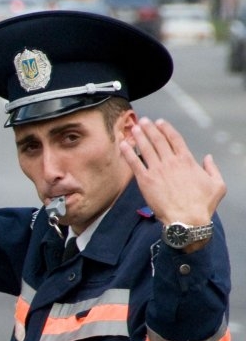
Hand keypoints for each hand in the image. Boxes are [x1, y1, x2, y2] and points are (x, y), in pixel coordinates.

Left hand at [119, 117, 224, 238]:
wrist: (187, 219)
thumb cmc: (203, 205)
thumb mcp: (218, 184)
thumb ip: (212, 169)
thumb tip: (208, 158)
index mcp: (187, 160)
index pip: (175, 139)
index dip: (166, 129)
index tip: (160, 122)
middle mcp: (171, 162)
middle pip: (158, 140)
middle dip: (149, 128)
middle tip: (143, 121)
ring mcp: (157, 170)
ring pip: (146, 148)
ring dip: (139, 136)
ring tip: (133, 128)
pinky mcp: (145, 181)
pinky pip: (134, 164)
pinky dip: (128, 153)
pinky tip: (123, 145)